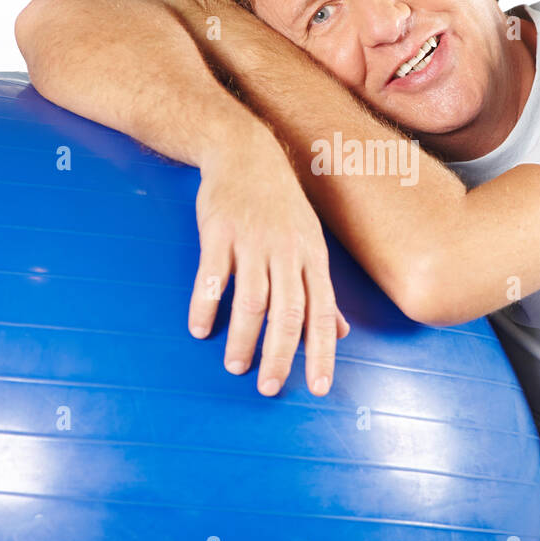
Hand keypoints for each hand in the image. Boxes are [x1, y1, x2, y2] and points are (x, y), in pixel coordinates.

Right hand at [188, 131, 348, 396]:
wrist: (246, 152)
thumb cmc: (281, 205)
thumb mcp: (310, 243)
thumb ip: (322, 290)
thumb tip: (339, 332)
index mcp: (312, 258)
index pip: (322, 313)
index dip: (322, 352)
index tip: (319, 388)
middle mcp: (287, 252)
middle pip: (288, 313)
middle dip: (281, 355)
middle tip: (270, 388)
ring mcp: (253, 241)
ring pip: (251, 299)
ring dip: (243, 337)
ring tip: (235, 366)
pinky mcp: (219, 232)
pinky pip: (212, 276)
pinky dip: (206, 305)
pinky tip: (200, 329)